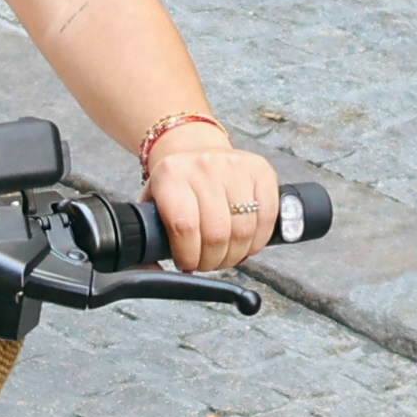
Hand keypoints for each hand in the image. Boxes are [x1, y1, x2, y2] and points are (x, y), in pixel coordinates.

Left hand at [146, 129, 284, 275]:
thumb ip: (149, 234)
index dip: (189, 255)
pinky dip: (258, 240)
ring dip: (236, 254)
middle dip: (213, 261)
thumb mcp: (153, 202)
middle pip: (217, 233)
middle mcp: (203, 167)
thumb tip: (152, 267)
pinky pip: (267, 217)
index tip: (188, 264)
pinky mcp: (261, 171)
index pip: (185, 226)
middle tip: (208, 264)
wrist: (196, 150)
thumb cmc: (176, 184)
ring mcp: (235, 167)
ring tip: (226, 256)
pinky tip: (246, 244)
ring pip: (244, 230)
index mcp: (171, 175)